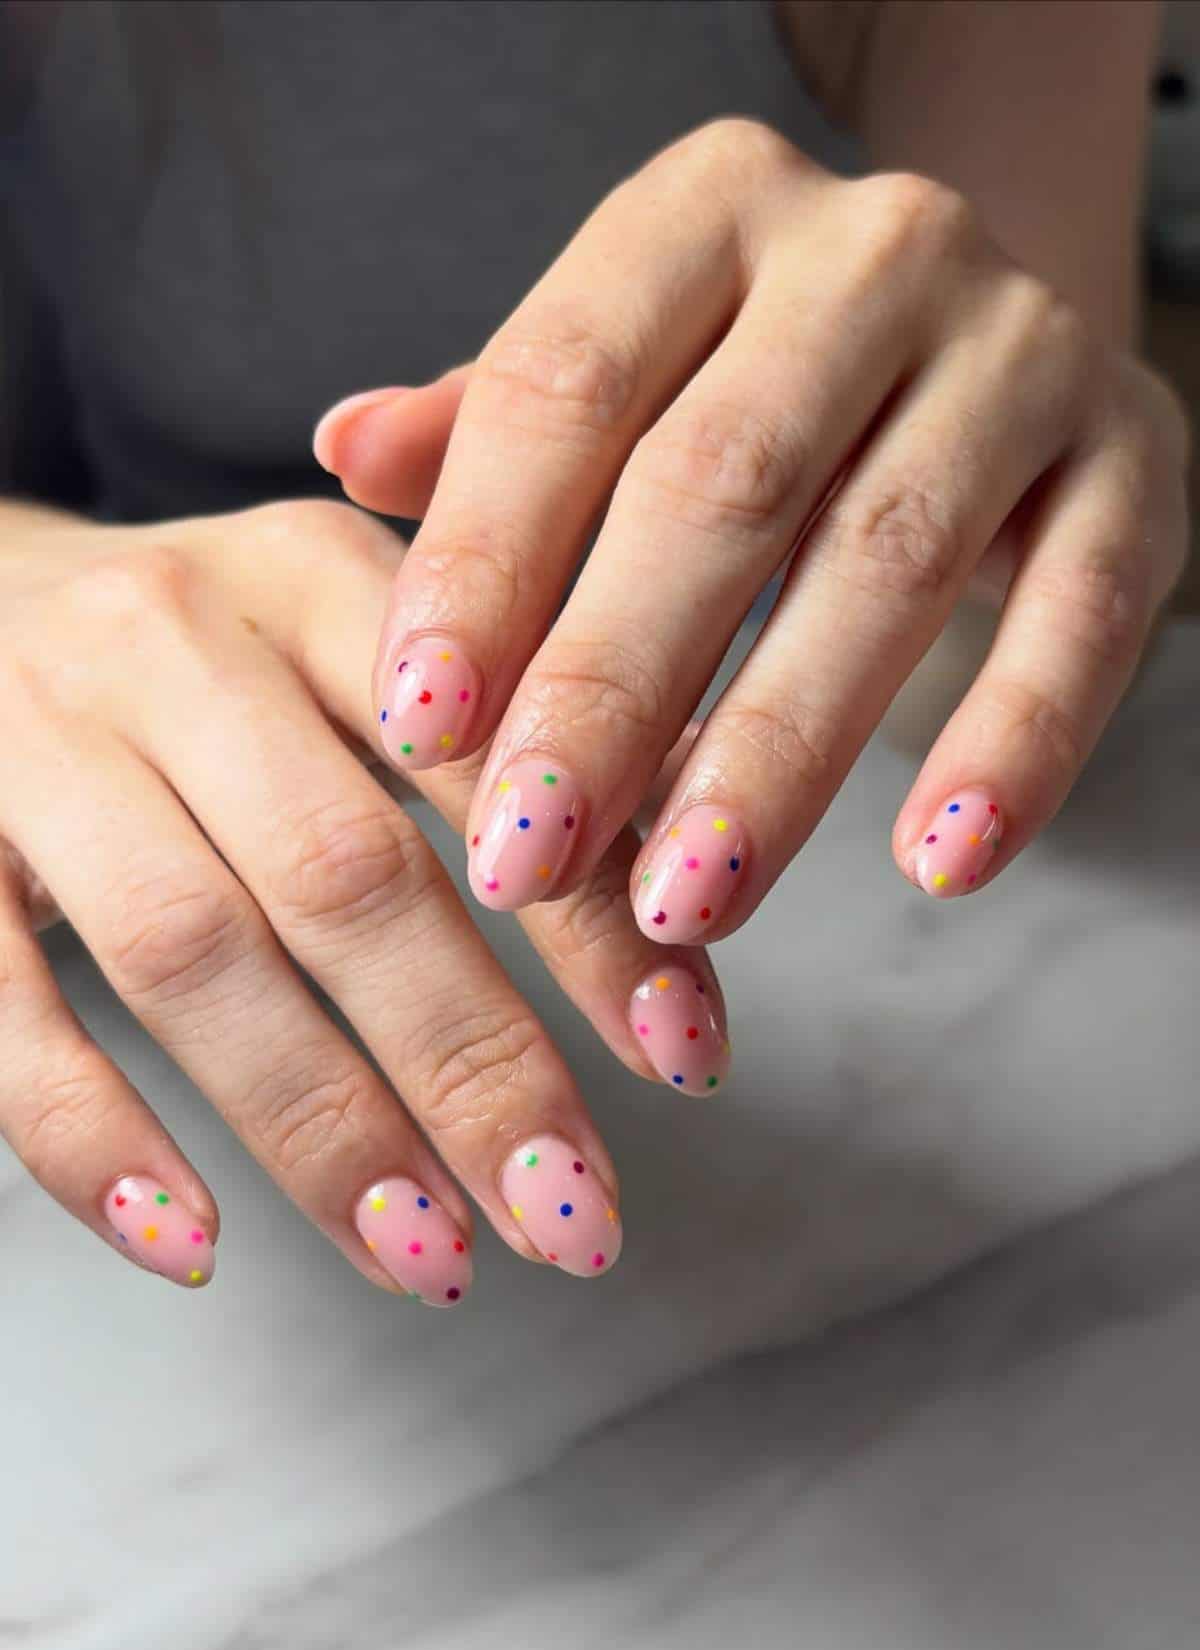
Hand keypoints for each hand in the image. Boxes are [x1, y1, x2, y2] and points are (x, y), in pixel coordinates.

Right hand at [0, 499, 731, 1302]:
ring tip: (430, 1257)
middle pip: (344, 873)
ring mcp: (31, 739)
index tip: (684, 1057)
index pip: (486, 759)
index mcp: (314, 578)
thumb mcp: (349, 637)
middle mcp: (173, 642)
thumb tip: (688, 886)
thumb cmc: (202, 657)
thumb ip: (503, 737)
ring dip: (321, 1125)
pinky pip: (0, 1004)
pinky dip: (93, 1134)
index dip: (591, 918)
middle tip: (573, 1218)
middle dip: (475, 1062)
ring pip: (191, 951)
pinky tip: (192, 1243)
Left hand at [322, 117, 1189, 934]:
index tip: (420, 730)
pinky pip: (1089, 610)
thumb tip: (346, 453)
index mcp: (706, 212)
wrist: (973, 346)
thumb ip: (490, 428)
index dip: (484, 564)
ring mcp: (1021, 347)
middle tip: (528, 860)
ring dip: (778, 756)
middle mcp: (871, 251)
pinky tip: (936, 865)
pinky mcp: (1135, 458)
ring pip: (888, 562)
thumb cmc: (746, 386)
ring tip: (685, 905)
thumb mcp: (615, 381)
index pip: (566, 385)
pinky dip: (1014, 743)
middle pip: (720, 484)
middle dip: (612, 690)